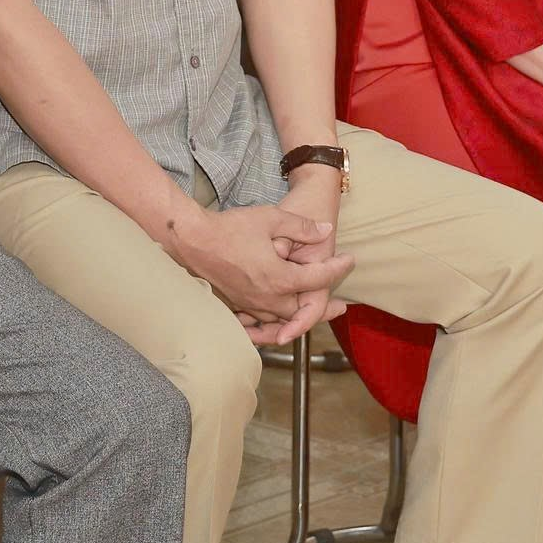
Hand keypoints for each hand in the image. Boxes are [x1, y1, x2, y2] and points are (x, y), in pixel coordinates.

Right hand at [172, 202, 352, 334]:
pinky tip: (278, 319)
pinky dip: (273, 323)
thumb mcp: (270, 218)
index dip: (338, 269)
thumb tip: (325, 230)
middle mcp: (267, 298)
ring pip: (282, 319)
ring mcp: (250, 304)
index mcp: (280, 278)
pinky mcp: (236, 305)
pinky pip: (260, 321)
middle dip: (323, 308)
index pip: (318, 279)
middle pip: (303, 310)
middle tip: (341, 306)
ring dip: (299, 317)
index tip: (350, 260)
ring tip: (312, 314)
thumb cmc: (229, 228)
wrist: (191, 240)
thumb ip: (301, 227)